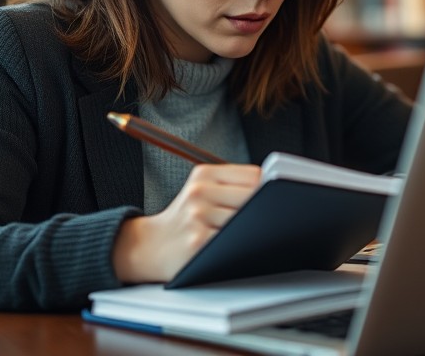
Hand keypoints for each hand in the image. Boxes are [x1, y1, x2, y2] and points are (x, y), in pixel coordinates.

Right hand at [112, 163, 260, 282]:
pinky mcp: (198, 243)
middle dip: (261, 210)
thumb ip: (233, 186)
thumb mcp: (201, 190)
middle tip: (260, 220)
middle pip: (252, 197)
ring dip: (251, 231)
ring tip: (243, 235)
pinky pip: (234, 243)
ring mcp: (197, 217)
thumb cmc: (185, 218)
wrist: (150, 246)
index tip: (266, 199)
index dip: (264, 189)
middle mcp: (199, 192)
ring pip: (245, 221)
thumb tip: (274, 190)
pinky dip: (240, 246)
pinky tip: (234, 248)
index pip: (253, 175)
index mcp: (203, 174)